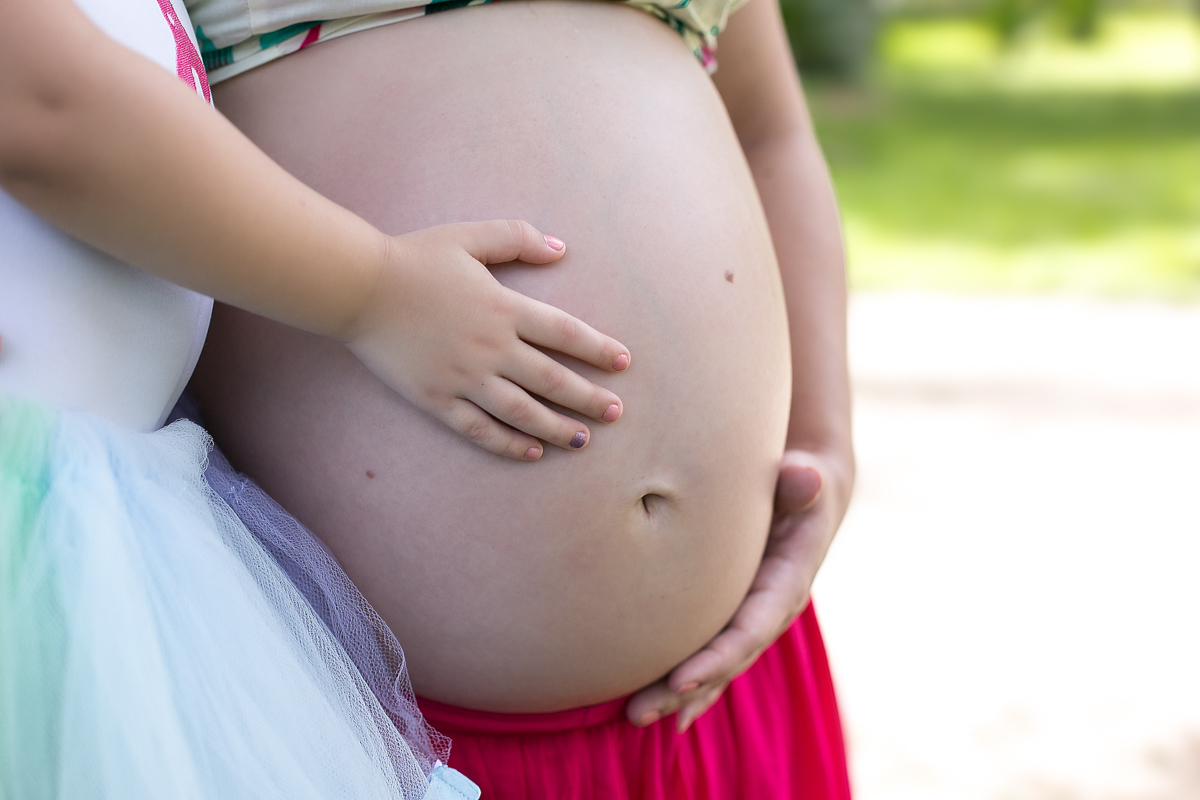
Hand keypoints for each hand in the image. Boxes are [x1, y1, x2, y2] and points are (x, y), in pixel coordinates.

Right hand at [344, 220, 630, 460]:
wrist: (359, 288)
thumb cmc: (415, 258)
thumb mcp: (469, 236)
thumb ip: (517, 238)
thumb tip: (561, 248)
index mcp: (504, 308)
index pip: (565, 333)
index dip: (598, 350)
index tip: (623, 363)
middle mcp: (491, 348)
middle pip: (553, 379)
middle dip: (589, 398)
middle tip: (616, 413)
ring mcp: (464, 378)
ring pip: (522, 412)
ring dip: (558, 428)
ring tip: (583, 440)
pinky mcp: (437, 399)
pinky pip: (479, 429)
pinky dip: (508, 443)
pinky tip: (531, 451)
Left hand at [625, 448, 851, 731]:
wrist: (808, 491)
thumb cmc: (797, 480)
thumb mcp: (804, 477)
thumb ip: (801, 481)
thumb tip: (804, 476)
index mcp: (787, 583)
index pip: (750, 629)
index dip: (717, 657)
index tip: (681, 679)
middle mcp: (770, 611)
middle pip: (726, 661)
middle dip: (685, 689)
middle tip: (640, 711)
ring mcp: (751, 617)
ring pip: (714, 666)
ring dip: (677, 695)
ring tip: (634, 716)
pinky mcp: (733, 614)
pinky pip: (708, 654)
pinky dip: (683, 682)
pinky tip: (655, 706)